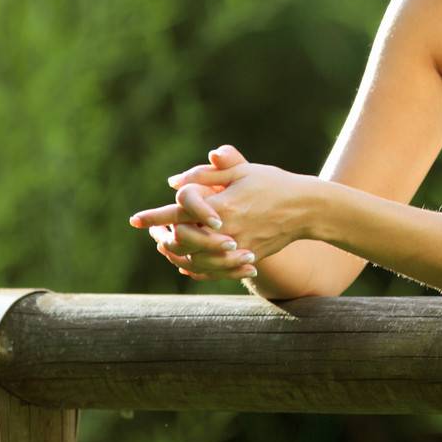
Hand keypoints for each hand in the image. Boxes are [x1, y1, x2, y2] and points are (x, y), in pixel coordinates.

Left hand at [129, 145, 317, 278]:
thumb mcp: (243, 170)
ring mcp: (237, 249)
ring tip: (165, 246)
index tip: (134, 220)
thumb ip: (207, 173)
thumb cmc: (274, 183)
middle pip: (182, 241)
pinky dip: (196, 269)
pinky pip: (214, 271)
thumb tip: (173, 181)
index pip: (179, 213)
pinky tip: (187, 263)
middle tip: (153, 232)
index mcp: (223, 206)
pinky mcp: (246, 259)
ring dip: (176, 254)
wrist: (306, 209)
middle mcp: (227, 231)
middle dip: (163, 236)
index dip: (154, 217)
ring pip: (195, 260)